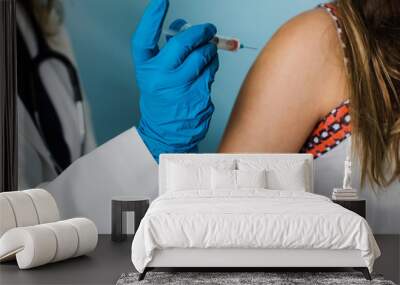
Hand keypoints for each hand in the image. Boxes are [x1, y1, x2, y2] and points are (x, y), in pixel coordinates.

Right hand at [132, 0, 218, 161]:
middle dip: (201, 32)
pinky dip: (213, 67)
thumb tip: (183, 29)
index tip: (161, 1)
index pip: (144, 40)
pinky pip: (211, 73)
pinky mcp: (199, 96)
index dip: (151, 19)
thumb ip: (166, 53)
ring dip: (210, 50)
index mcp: (146, 71)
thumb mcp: (155, 76)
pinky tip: (208, 70)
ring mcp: (180, 88)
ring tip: (208, 52)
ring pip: (203, 57)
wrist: (167, 132)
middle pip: (183, 44)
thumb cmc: (161, 101)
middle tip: (209, 29)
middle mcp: (161, 78)